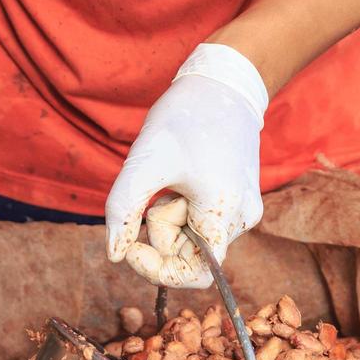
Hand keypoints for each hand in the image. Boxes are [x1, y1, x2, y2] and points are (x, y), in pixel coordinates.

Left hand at [105, 43, 267, 288]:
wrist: (223, 85)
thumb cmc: (184, 118)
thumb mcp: (143, 162)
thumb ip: (122, 211)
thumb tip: (114, 255)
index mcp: (223, 212)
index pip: (194, 274)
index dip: (157, 269)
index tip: (130, 248)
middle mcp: (242, 219)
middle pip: (190, 255)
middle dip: (161, 232)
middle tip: (155, 195)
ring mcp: (244, 211)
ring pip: (195, 238)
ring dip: (172, 218)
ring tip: (173, 178)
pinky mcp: (240, 202)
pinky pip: (203, 222)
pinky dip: (184, 209)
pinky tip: (186, 178)